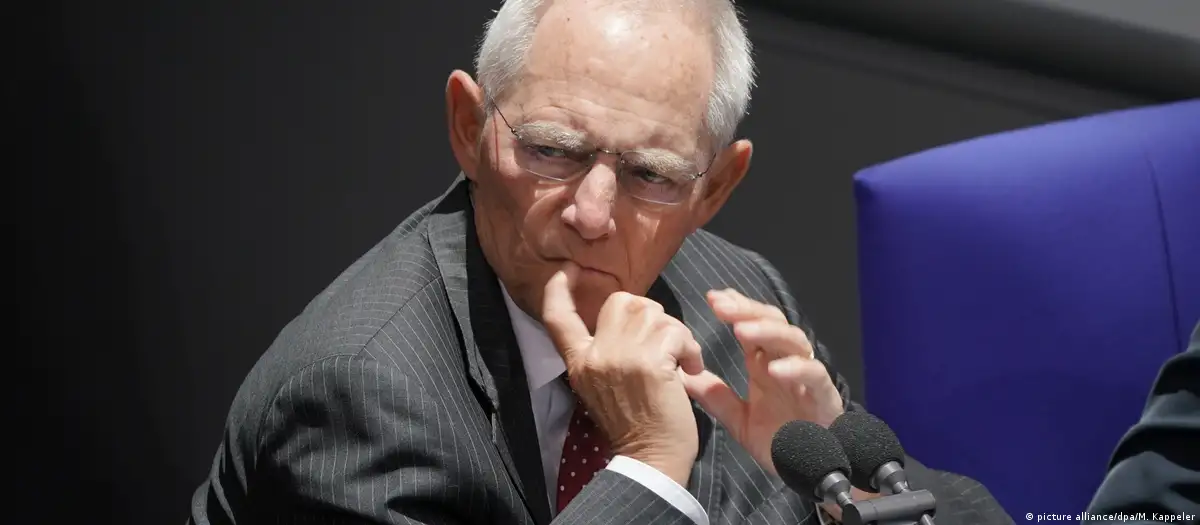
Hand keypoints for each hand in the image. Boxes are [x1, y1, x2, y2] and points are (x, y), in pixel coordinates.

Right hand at [541, 262, 704, 485]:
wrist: (651, 461)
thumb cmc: (636, 425)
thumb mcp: (601, 387)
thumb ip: (604, 352)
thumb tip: (628, 316)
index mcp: (579, 362)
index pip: (556, 316)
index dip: (559, 288)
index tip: (569, 270)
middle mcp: (594, 355)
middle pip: (621, 301)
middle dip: (651, 315)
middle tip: (665, 345)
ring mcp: (620, 357)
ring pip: (655, 314)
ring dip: (676, 334)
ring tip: (680, 362)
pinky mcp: (649, 363)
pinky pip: (676, 333)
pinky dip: (690, 348)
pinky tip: (689, 370)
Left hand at [681, 288, 843, 477]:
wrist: (812, 472)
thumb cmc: (782, 440)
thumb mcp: (739, 419)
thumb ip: (714, 396)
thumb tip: (682, 376)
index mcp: (765, 364)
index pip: (752, 324)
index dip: (736, 308)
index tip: (713, 298)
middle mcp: (785, 363)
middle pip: (772, 322)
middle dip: (747, 310)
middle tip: (721, 305)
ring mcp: (806, 377)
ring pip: (793, 339)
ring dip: (768, 331)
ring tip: (742, 329)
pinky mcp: (824, 396)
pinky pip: (813, 374)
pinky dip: (795, 368)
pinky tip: (774, 369)